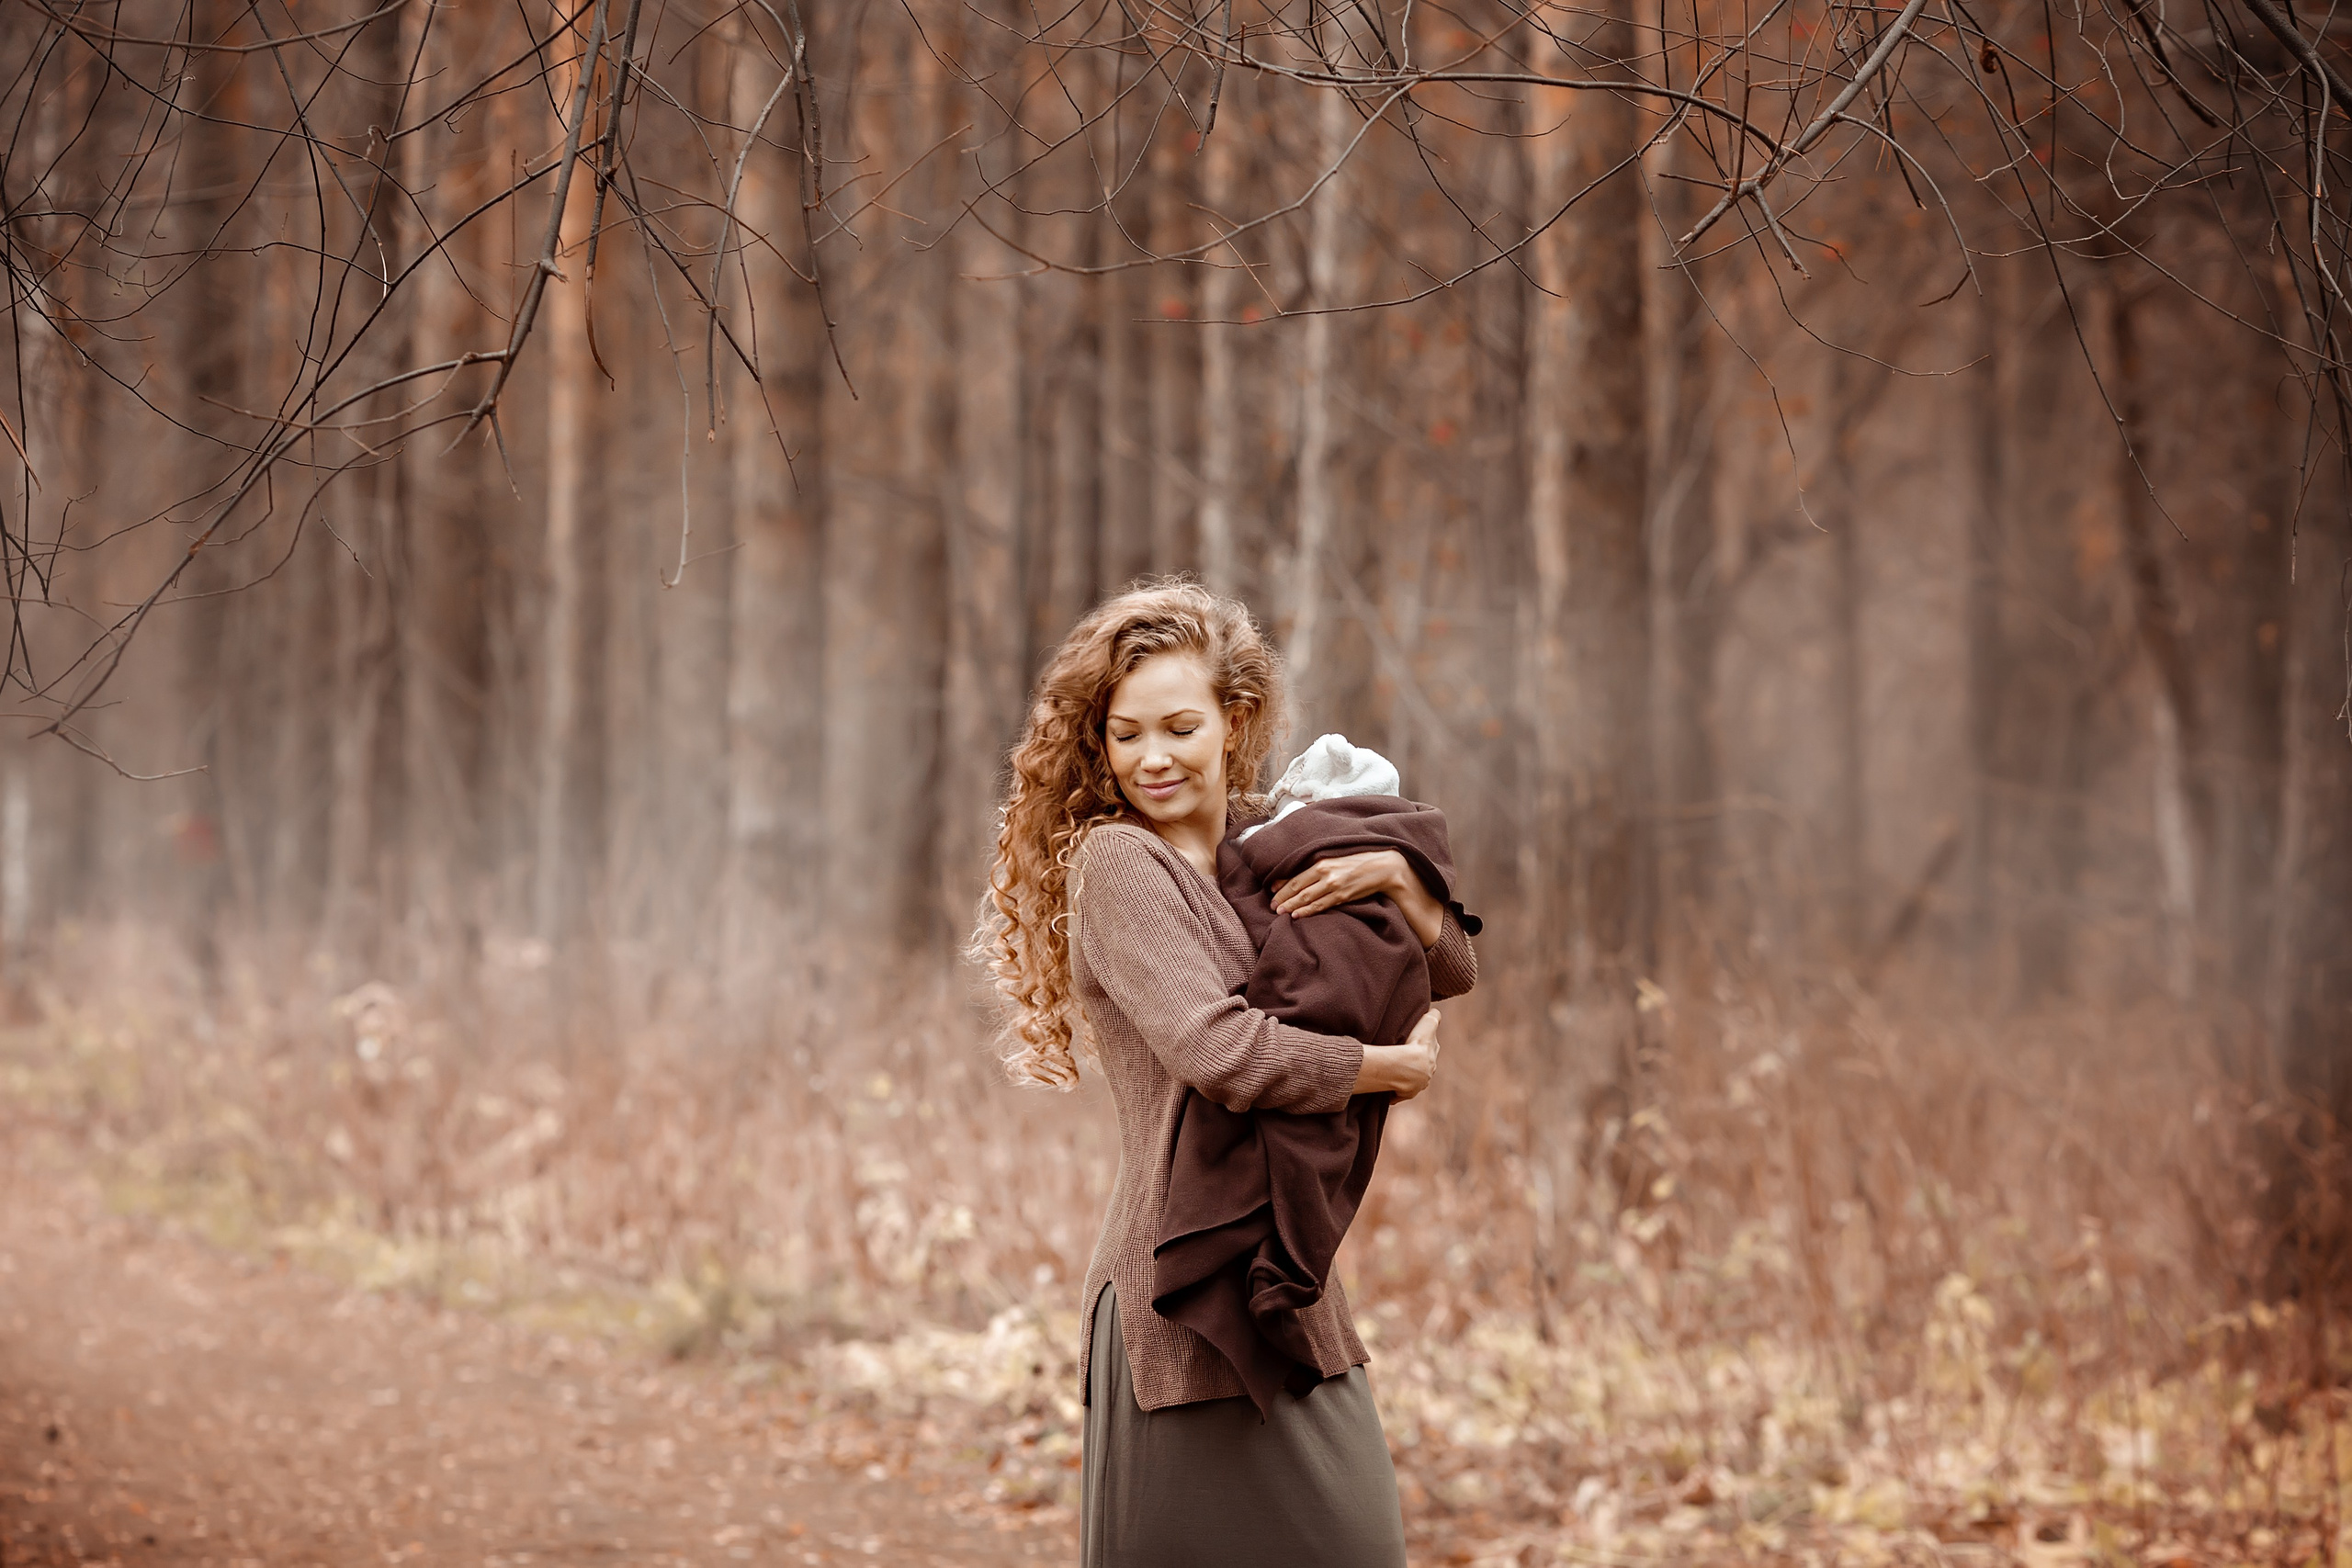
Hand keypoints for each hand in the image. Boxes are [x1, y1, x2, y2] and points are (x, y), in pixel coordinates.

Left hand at [1273, 848, 1444, 947]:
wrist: (1384, 867)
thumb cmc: (1359, 861)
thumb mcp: (1336, 858)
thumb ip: (1318, 867)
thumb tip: (1298, 875)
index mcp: (1322, 861)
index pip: (1296, 876)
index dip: (1281, 886)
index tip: (1270, 892)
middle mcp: (1326, 872)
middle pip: (1298, 888)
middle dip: (1283, 899)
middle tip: (1272, 907)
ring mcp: (1334, 885)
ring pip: (1307, 898)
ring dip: (1292, 907)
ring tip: (1281, 913)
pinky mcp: (1343, 895)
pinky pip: (1321, 906)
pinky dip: (1307, 911)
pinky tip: (1298, 916)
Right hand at [1354, 1009, 1441, 1100]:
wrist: (1407, 1066)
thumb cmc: (1416, 1044)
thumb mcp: (1427, 1025)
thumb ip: (1434, 1017)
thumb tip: (1435, 1013)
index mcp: (1431, 1056)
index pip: (1431, 1049)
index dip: (1423, 1046)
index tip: (1415, 1044)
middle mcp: (1428, 1072)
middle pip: (1424, 1067)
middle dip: (1416, 1064)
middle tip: (1404, 1060)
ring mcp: (1418, 1085)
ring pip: (1412, 1081)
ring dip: (1405, 1079)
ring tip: (1395, 1075)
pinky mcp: (1406, 1093)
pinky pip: (1399, 1095)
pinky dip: (1394, 1093)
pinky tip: (1388, 1091)